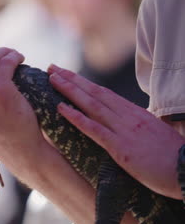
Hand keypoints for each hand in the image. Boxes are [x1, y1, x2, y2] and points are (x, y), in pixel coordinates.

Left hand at [48, 64, 184, 198]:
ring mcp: (122, 129)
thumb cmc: (174, 156)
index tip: (67, 73)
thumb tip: (126, 121)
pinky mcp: (119, 147)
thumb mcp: (154, 132)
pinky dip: (76, 117)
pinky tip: (61, 108)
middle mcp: (126, 115)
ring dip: (69, 90)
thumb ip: (137, 124)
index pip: (103, 92)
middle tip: (52, 67)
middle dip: (71, 79)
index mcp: (134, 112)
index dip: (83, 82)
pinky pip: (93, 129)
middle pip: (93, 92)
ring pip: (90, 104)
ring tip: (52, 79)